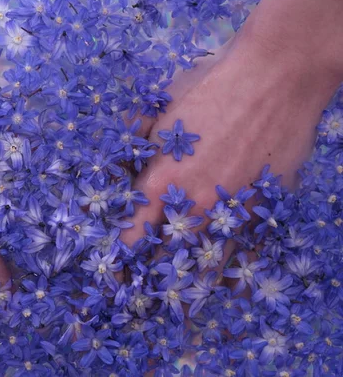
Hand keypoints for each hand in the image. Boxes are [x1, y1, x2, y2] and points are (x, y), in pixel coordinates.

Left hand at [122, 31, 340, 281]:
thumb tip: (112, 157)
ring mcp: (232, 212)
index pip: (132, 237)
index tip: (113, 274)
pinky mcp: (263, 210)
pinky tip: (220, 286)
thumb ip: (132, 139)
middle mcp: (194, 206)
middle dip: (151, 284)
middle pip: (166, 261)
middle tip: (141, 300)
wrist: (275, 77)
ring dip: (189, 290)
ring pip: (206, 267)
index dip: (120, 260)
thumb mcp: (159, 108)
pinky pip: (243, 255)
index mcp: (161, 182)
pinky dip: (229, 274)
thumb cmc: (211, 86)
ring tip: (177, 310)